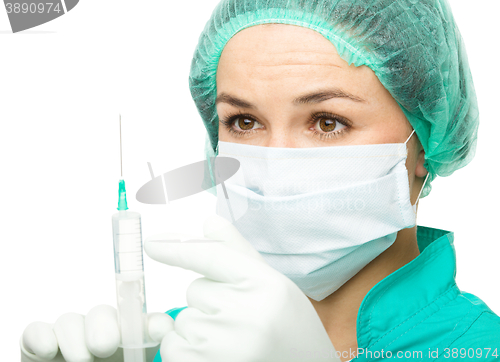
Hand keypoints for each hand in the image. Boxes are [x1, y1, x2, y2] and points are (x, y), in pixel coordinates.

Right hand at [20, 305, 173, 361]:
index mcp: (132, 349)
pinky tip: (49, 350)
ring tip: (82, 359)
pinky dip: (42, 336)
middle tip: (105, 346)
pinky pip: (37, 332)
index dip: (153, 324)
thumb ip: (152, 358)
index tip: (159, 331)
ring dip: (75, 335)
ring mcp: (70, 344)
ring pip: (71, 320)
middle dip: (106, 325)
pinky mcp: (39, 349)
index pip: (147, 326)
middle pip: (105, 315)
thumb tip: (165, 338)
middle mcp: (103, 340)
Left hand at [144, 214, 340, 361]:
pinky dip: (186, 351)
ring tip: (234, 342)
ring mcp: (225, 346)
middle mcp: (246, 314)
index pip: (212, 256)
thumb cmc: (290, 330)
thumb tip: (208, 222)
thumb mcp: (275, 286)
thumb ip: (238, 253)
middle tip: (240, 320)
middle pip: (195, 289)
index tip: (153, 244)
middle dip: (209, 301)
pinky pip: (173, 347)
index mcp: (266, 286)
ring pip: (183, 320)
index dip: (179, 248)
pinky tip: (218, 356)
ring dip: (198, 329)